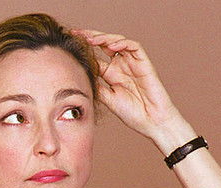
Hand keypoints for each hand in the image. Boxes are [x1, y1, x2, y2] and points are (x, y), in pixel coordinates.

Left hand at [73, 30, 192, 152]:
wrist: (151, 121)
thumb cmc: (132, 113)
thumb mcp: (106, 98)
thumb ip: (96, 85)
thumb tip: (79, 76)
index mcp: (110, 74)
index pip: (95, 55)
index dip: (83, 49)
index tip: (69, 43)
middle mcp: (121, 66)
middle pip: (105, 45)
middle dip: (91, 37)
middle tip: (77, 33)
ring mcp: (132, 63)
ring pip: (118, 42)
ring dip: (105, 38)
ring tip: (91, 39)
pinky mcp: (144, 63)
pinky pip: (134, 47)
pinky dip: (123, 44)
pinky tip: (111, 47)